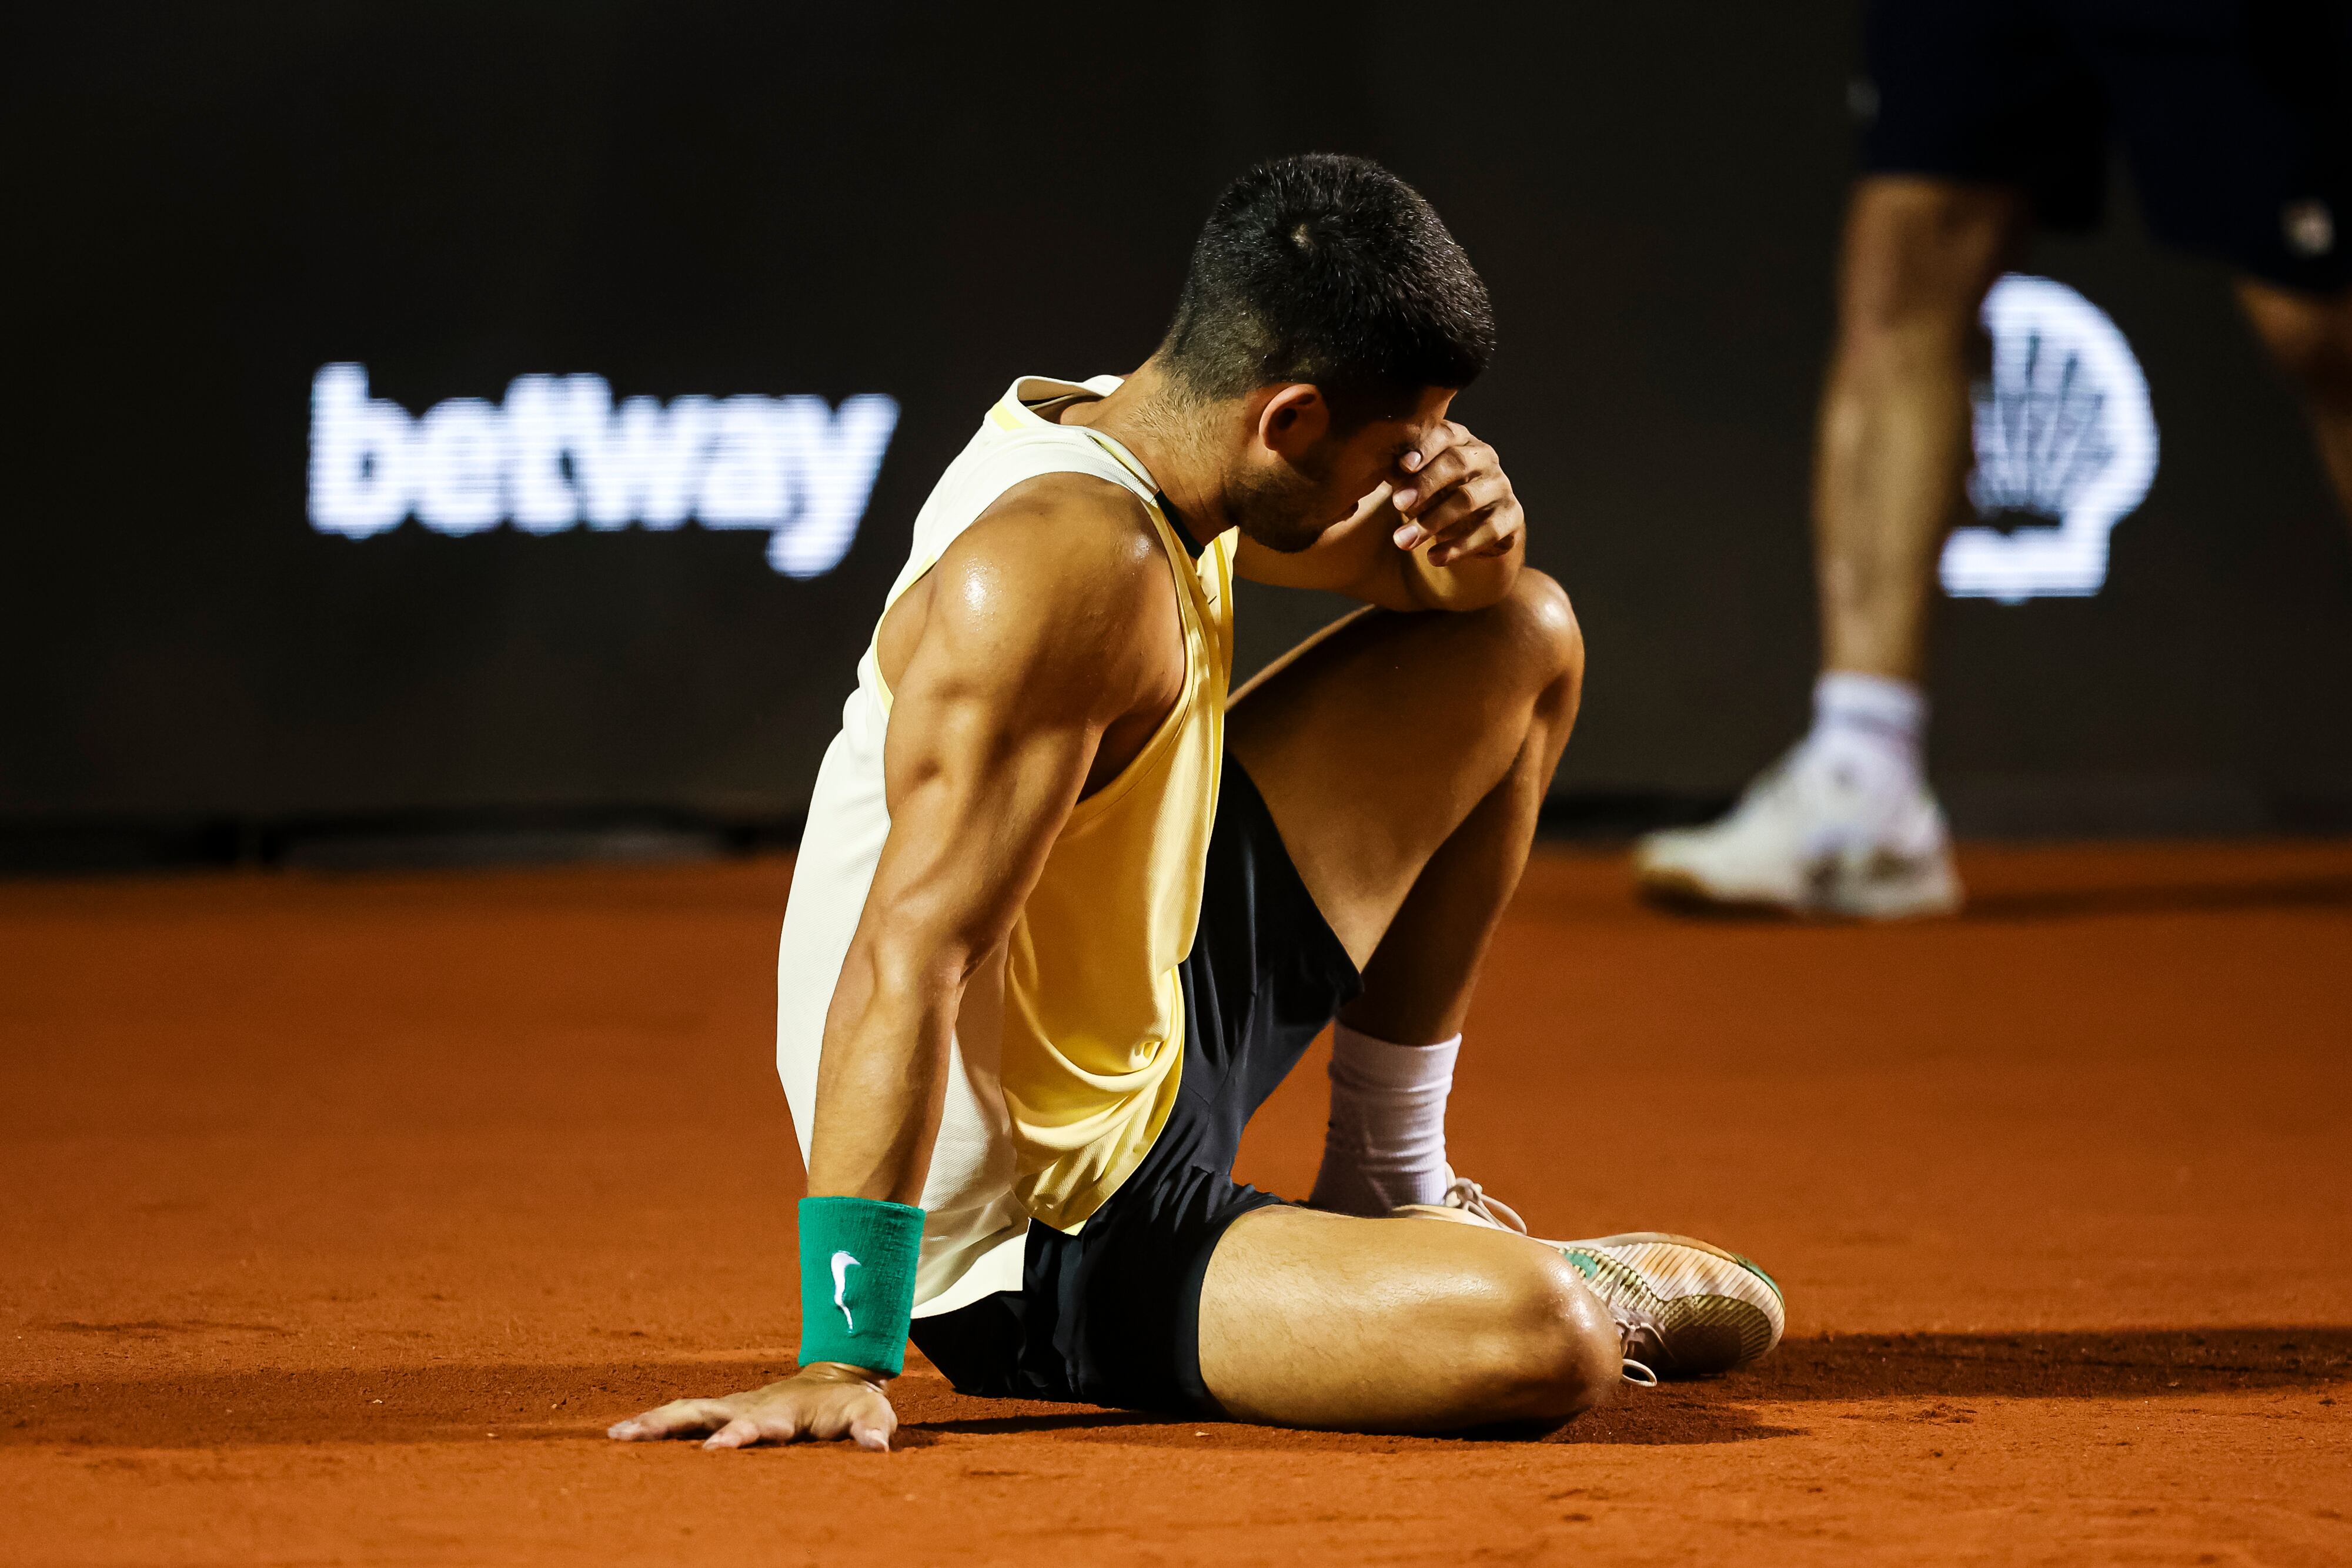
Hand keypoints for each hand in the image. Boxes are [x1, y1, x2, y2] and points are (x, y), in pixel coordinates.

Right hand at [607, 1363, 897, 1451]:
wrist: (839, 1377)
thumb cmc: (854, 1404)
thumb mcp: (871, 1415)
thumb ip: (871, 1430)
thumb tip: (876, 1449)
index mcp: (784, 1411)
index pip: (758, 1424)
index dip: (739, 1434)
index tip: (717, 1449)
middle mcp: (751, 1406)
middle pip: (706, 1412)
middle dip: (672, 1423)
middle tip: (634, 1436)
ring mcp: (733, 1406)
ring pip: (687, 1411)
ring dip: (652, 1422)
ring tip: (615, 1436)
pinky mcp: (723, 1411)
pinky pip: (683, 1416)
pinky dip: (653, 1423)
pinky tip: (621, 1435)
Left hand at [1388, 421, 1523, 567]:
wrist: (1472, 526)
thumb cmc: (1434, 493)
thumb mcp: (1415, 481)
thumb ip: (1402, 473)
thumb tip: (1385, 470)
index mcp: (1459, 440)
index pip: (1444, 435)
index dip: (1425, 448)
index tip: (1403, 465)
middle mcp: (1484, 457)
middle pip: (1456, 464)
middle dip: (1425, 485)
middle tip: (1397, 504)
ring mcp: (1501, 485)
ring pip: (1468, 500)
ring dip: (1433, 521)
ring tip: (1403, 541)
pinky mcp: (1512, 515)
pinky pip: (1488, 531)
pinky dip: (1459, 547)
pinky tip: (1434, 558)